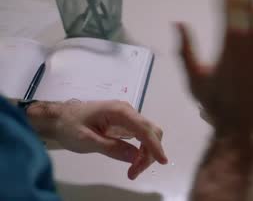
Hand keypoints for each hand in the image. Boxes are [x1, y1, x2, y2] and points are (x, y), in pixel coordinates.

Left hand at [28, 100, 167, 179]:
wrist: (58, 118)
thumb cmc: (70, 126)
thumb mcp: (87, 140)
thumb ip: (112, 148)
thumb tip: (135, 157)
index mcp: (120, 112)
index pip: (144, 129)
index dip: (155, 146)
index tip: (162, 161)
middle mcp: (128, 111)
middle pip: (151, 132)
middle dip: (150, 153)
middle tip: (134, 172)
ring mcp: (128, 117)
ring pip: (148, 134)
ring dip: (146, 153)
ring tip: (133, 170)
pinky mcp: (125, 124)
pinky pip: (141, 136)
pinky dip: (141, 150)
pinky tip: (133, 161)